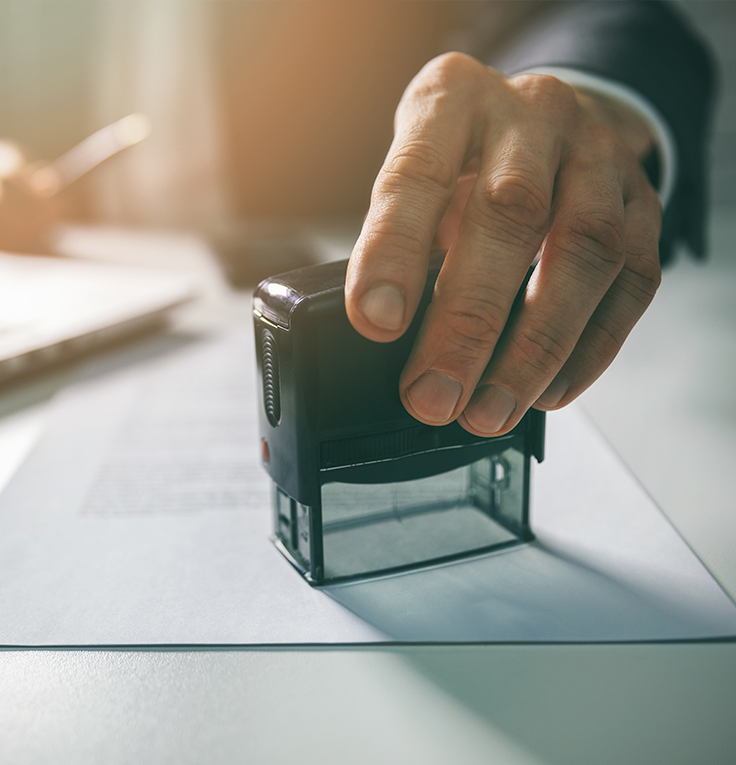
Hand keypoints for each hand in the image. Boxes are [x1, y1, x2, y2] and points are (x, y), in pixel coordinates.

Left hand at [345, 53, 661, 436]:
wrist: (547, 121)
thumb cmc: (463, 159)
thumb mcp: (414, 174)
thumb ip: (400, 237)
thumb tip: (384, 334)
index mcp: (453, 99)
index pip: (419, 171)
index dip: (395, 250)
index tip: (376, 323)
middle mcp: (532, 114)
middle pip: (511, 213)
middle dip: (468, 322)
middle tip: (433, 395)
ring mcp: (598, 156)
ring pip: (584, 250)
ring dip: (535, 347)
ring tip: (490, 411)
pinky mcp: (643, 205)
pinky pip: (631, 281)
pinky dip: (590, 348)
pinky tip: (549, 392)